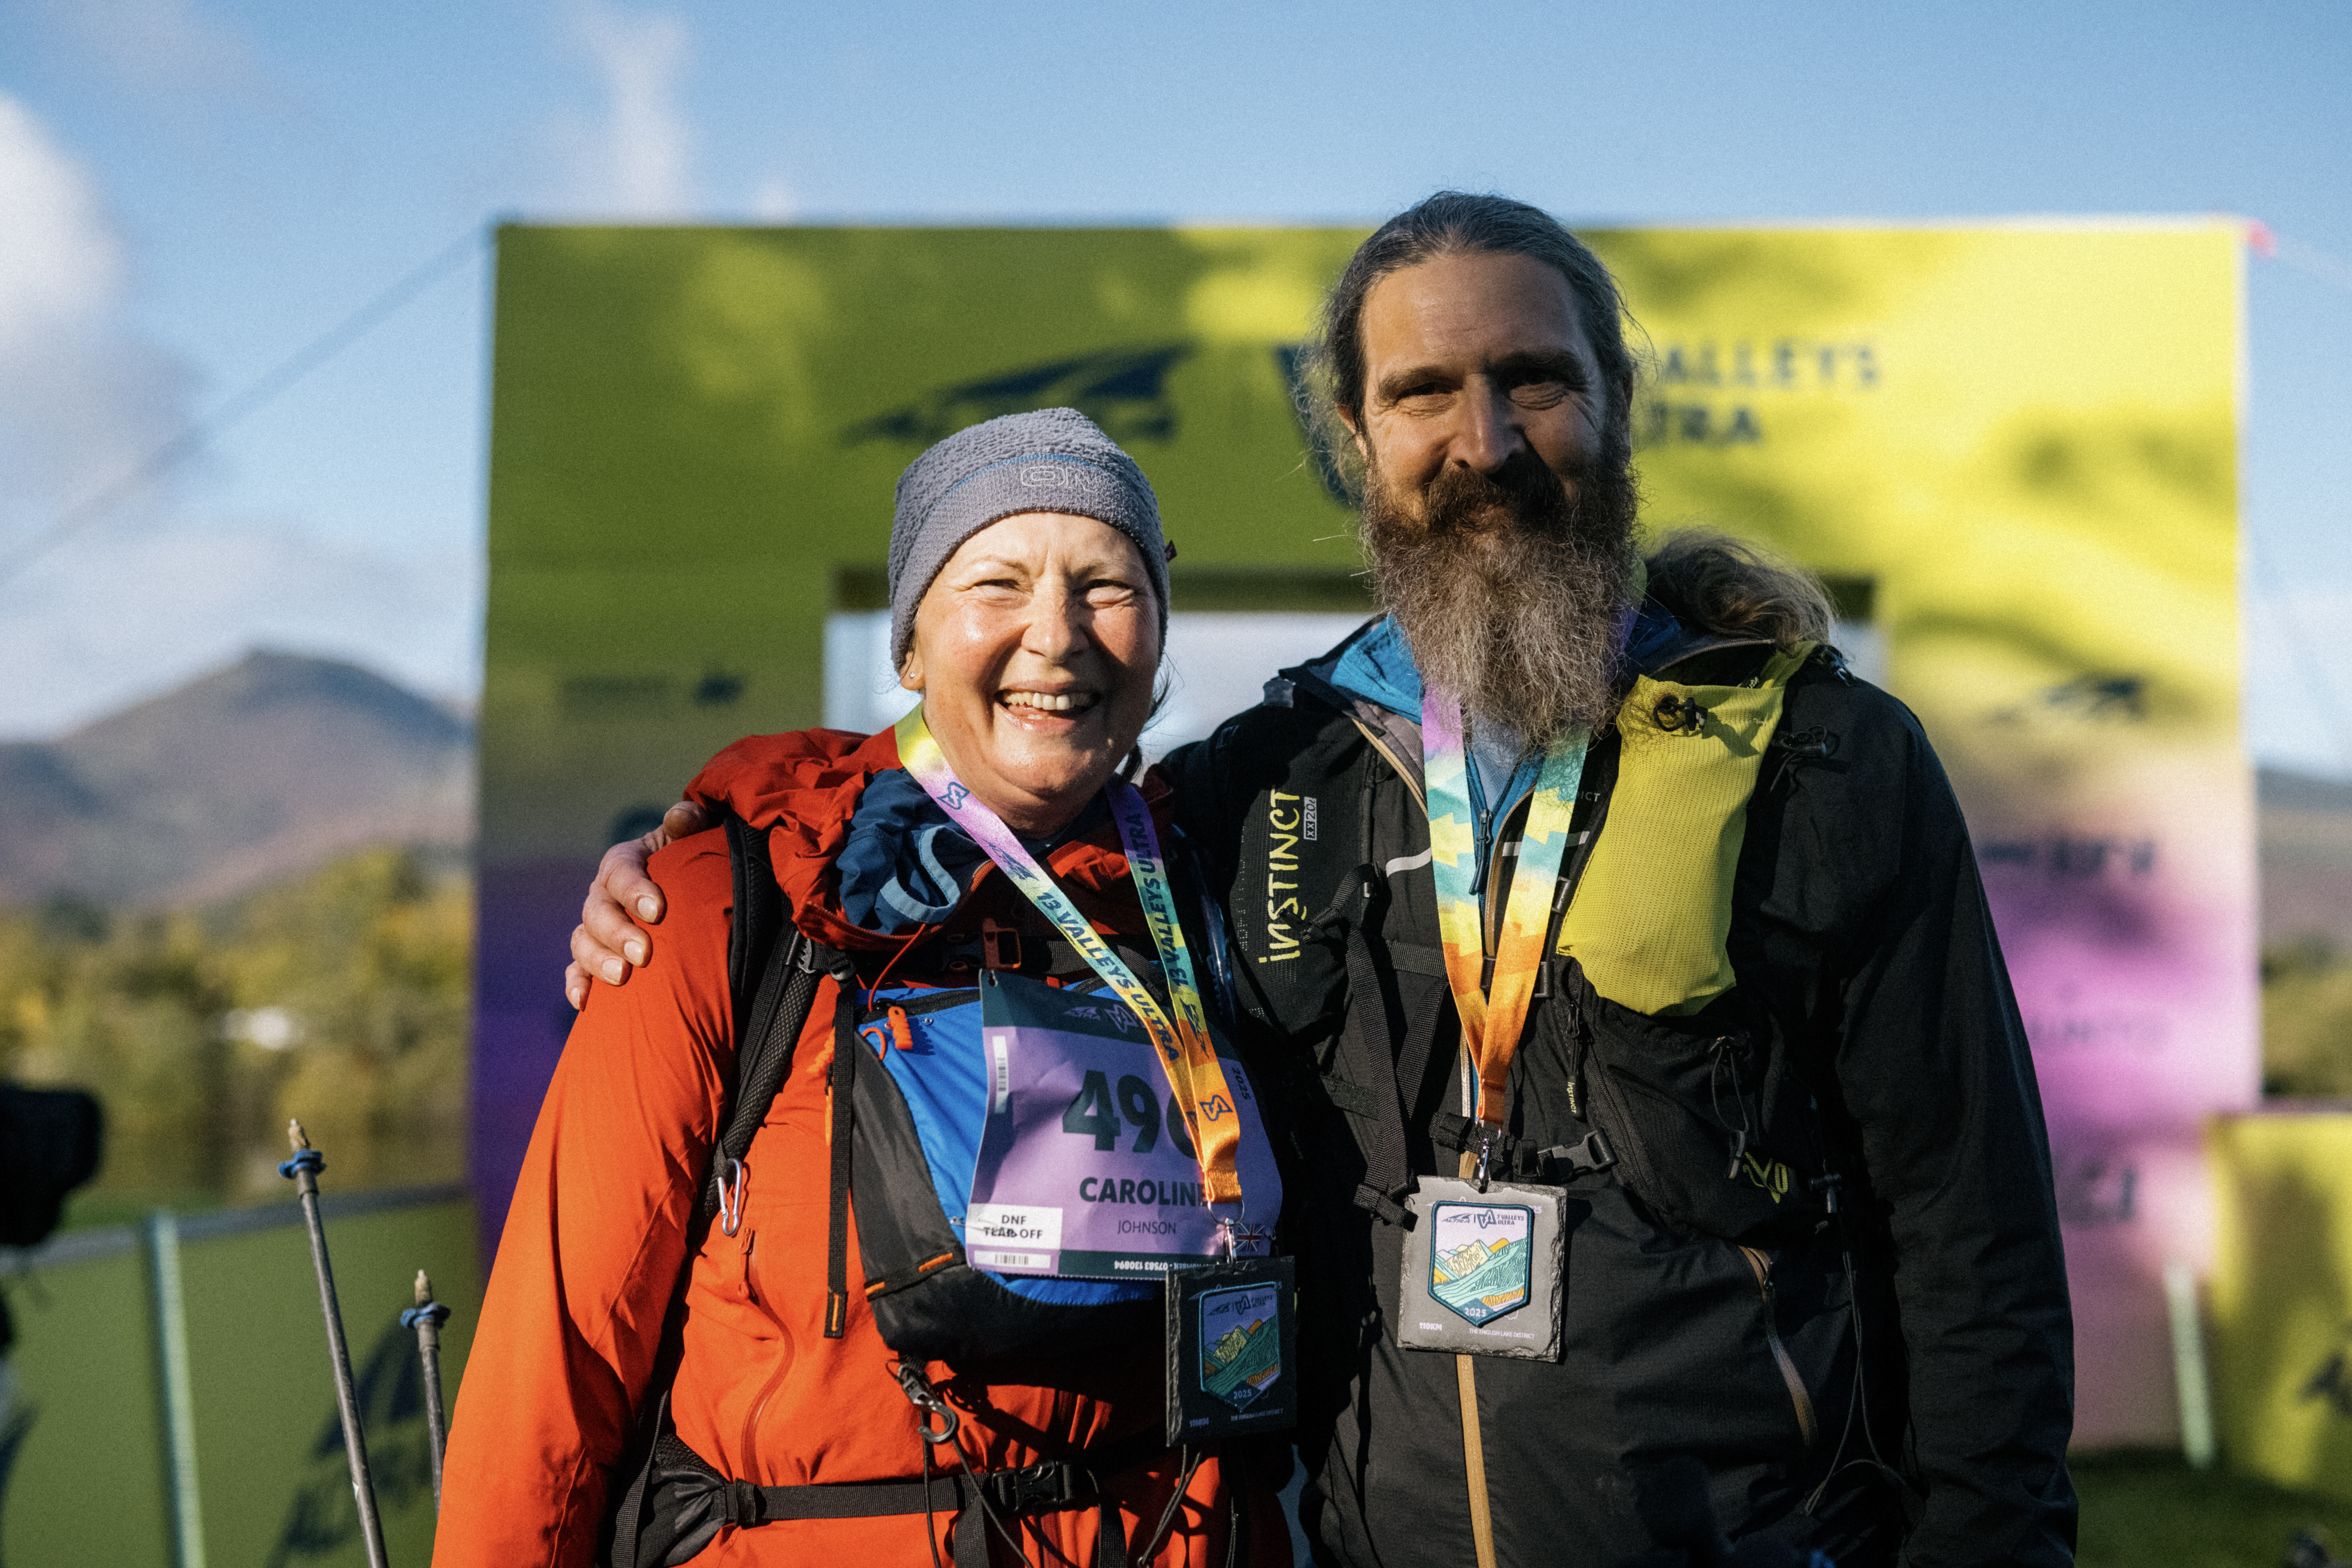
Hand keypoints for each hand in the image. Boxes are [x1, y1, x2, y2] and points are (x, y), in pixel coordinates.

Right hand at [563, 801, 711, 1008]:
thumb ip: (690, 823)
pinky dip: (577, 985)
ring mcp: (596, 927)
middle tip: (643, 953)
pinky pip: (577, 971)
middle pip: (597, 912)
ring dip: (597, 961)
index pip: (620, 872)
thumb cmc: (692, 861)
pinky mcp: (597, 955)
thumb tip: (681, 817)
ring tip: (621, 977)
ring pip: (583, 942)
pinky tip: (585, 1002)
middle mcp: (603, 893)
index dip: (634, 890)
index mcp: (625, 862)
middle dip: (618, 933)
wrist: (688, 892)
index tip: (657, 911)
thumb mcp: (695, 837)